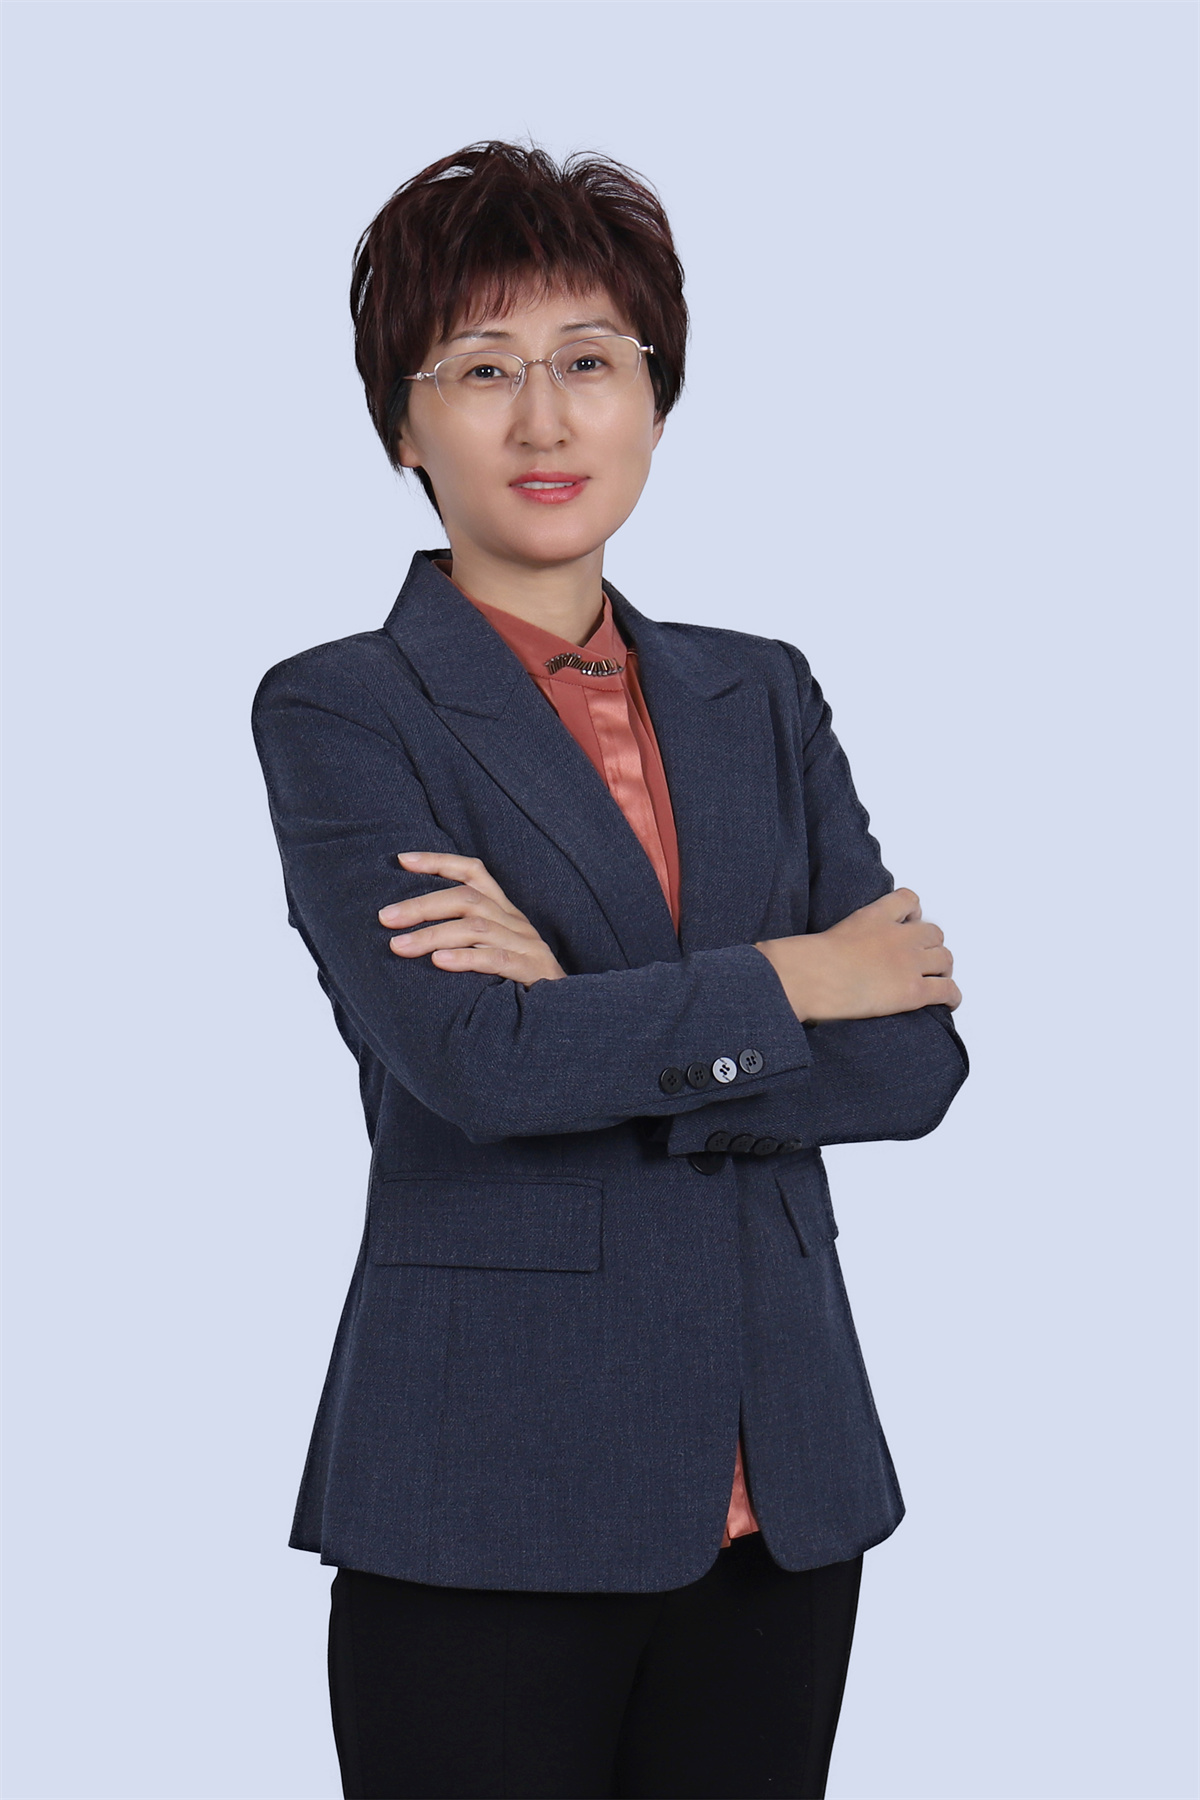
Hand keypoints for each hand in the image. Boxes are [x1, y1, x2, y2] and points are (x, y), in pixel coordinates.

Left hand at [379, 851, 567, 987]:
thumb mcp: (491, 952)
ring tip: (399, 946)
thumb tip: (407, 934)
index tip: (403, 860)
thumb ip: (462, 939)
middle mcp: (515, 922)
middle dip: (422, 906)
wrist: (564, 1017)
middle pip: (467, 899)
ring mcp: (526, 945)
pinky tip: (439, 962)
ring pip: (477, 927)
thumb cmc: (517, 985)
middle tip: (385, 918)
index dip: (439, 862)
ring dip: (433, 935)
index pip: (473, 873)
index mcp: (504, 912)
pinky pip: (496, 960)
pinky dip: (466, 959)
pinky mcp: (533, 971)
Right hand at [755, 888, 960, 1023]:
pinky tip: (947, 1003)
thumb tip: (780, 953)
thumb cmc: (804, 961)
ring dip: (943, 968)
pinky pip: (948, 990)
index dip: (914, 913)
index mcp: (874, 916)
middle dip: (930, 945)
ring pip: (946, 957)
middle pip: (934, 931)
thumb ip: (821, 939)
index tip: (909, 923)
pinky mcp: (914, 991)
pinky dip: (952, 996)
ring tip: (936, 979)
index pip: (908, 899)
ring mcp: (909, 962)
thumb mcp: (816, 937)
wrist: (811, 977)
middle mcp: (899, 935)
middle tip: (920, 960)